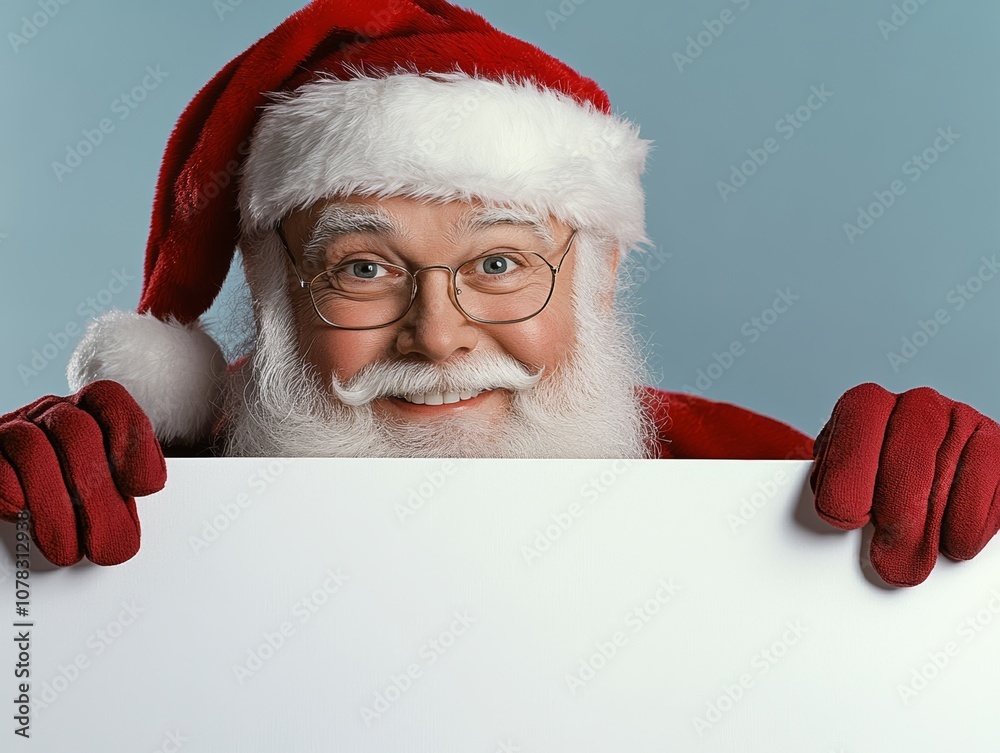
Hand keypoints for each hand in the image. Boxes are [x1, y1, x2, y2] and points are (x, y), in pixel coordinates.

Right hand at [0, 380, 165, 565]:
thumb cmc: (76, 486)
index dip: (132, 442)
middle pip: (77, 433)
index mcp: (89, 409)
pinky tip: (25, 517)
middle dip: (99, 496)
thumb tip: (133, 525)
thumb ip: (124, 488)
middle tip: (112, 545)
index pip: (110, 401)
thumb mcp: (109, 480)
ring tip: (70, 550)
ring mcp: (13, 431)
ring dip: (55, 510)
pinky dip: (11, 496)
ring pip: (32, 450)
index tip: (144, 488)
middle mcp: (51, 414)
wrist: (17, 485)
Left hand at [810, 383, 999, 585]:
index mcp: (867, 404)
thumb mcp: (839, 478)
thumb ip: (836, 490)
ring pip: (948, 476)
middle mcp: (917, 405)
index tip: (844, 516)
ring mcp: (962, 421)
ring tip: (914, 562)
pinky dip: (969, 523)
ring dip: (930, 530)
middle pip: (906, 457)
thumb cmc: (867, 479)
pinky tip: (952, 541)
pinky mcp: (996, 446)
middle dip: (895, 518)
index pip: (857, 423)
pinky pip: (988, 481)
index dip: (849, 472)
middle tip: (887, 561)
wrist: (908, 473)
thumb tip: (835, 523)